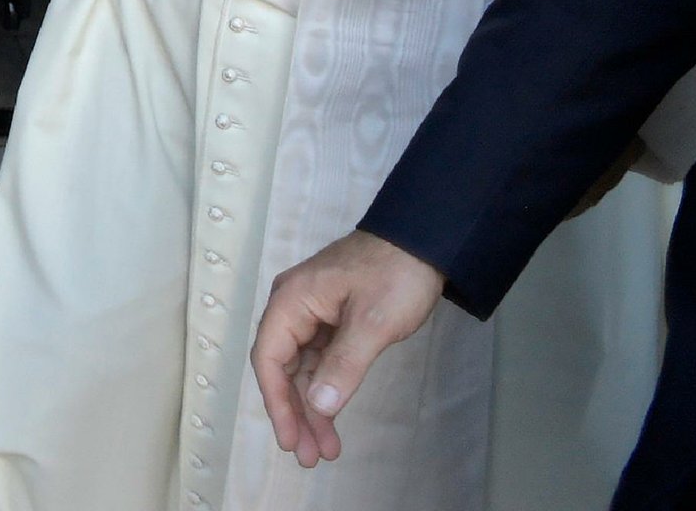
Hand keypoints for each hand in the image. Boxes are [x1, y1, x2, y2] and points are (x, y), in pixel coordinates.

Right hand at [251, 231, 446, 467]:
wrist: (426, 241)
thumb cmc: (396, 274)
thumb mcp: (373, 323)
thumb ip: (344, 365)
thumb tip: (319, 406)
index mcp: (292, 300)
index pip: (269, 358)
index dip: (277, 402)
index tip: (291, 439)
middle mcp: (294, 305)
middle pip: (283, 367)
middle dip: (295, 412)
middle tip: (310, 455)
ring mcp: (313, 311)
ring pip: (302, 367)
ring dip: (312, 406)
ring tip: (325, 446)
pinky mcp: (333, 317)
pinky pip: (320, 359)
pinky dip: (326, 387)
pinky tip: (332, 414)